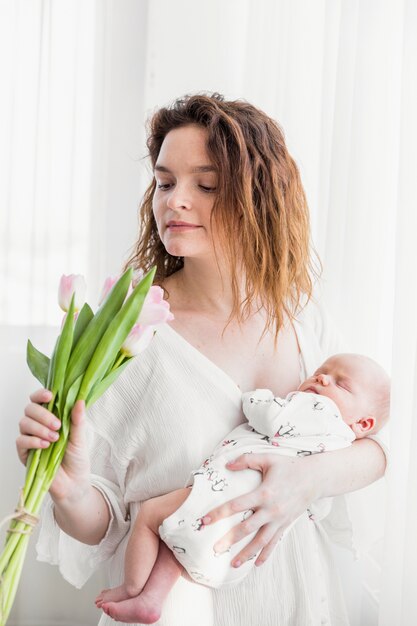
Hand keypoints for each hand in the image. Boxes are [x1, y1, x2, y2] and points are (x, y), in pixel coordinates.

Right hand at [16, 388, 90, 501]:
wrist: (73, 482)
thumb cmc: (76, 457)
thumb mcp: (80, 437)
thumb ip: (78, 420)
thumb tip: (79, 401)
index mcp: (52, 416)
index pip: (40, 400)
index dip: (41, 394)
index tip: (50, 396)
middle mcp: (38, 425)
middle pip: (30, 409)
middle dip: (43, 414)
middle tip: (57, 425)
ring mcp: (30, 438)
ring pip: (23, 423)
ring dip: (39, 428)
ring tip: (54, 438)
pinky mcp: (24, 453)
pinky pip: (20, 441)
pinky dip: (32, 441)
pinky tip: (44, 445)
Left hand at [201, 453, 316, 567]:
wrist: (314, 478)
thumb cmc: (289, 466)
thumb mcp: (268, 458)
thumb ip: (246, 460)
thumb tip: (227, 465)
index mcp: (264, 492)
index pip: (237, 505)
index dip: (220, 513)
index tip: (205, 520)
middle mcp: (271, 510)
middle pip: (246, 528)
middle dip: (229, 539)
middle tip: (214, 549)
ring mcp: (279, 520)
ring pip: (261, 541)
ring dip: (246, 554)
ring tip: (233, 564)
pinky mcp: (286, 525)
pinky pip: (274, 543)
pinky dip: (266, 554)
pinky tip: (256, 564)